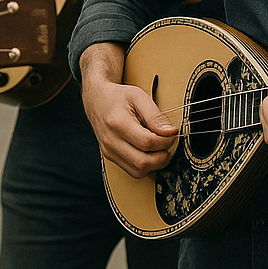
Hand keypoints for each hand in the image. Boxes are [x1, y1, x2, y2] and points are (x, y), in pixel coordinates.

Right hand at [80, 42, 176, 177]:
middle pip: (143, 162)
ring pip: (138, 171)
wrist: (95, 98)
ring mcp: (108, 150)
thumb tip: (170, 132)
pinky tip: (149, 153)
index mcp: (117, 123)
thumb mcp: (138, 96)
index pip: (148, 143)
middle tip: (168, 144)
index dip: (166, 141)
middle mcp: (110, 140)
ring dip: (155, 164)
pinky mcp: (109, 156)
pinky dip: (145, 166)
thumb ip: (155, 115)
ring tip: (159, 149)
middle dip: (163, 156)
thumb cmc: (117, 96)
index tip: (172, 134)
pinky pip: (132, 171)